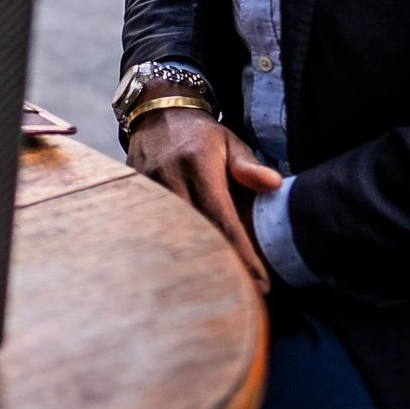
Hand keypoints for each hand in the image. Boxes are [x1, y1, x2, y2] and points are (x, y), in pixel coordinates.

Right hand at [125, 108, 283, 293]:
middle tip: (242, 295)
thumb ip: (249, 166)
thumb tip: (275, 185)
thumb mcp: (230, 143)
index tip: (261, 284)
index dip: (242, 255)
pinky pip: (153, 231)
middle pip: (196, 235)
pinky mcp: (134, 195)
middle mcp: (169, 179)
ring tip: (216, 292)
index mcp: (198, 166)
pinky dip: (171, 251)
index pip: (223, 220)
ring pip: (171, 237)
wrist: (155, 113)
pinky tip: (184, 273)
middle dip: (220, 267)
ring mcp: (147, 188)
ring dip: (194, 263)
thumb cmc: (201, 135)